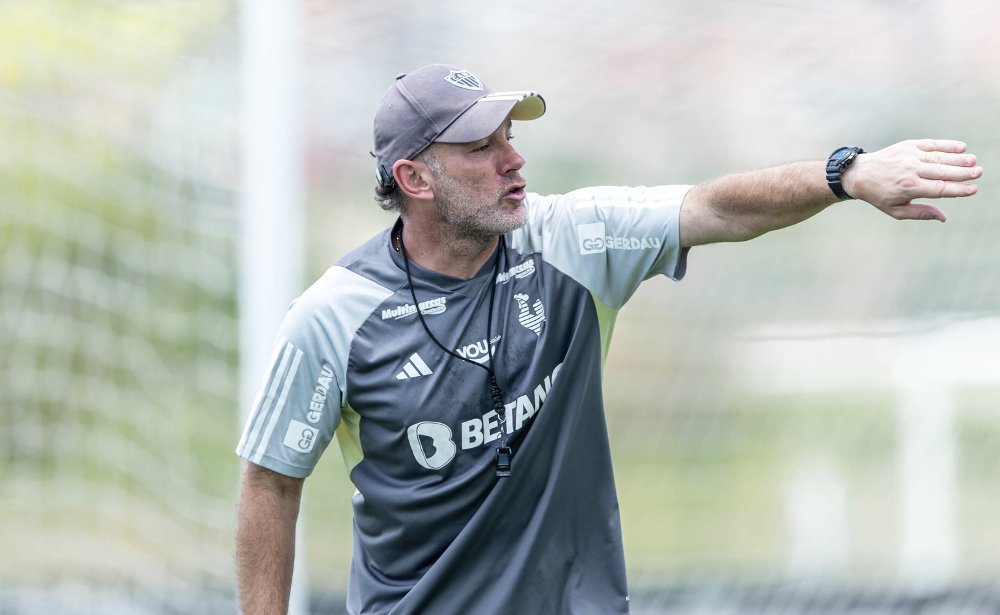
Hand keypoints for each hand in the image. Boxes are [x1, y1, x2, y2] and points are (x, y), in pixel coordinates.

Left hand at [843, 139, 982, 221]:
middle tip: (979, 173)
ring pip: (939, 157)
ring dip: (958, 159)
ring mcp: (910, 156)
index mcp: (909, 188)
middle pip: (942, 172)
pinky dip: (946, 145)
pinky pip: (931, 144)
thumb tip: (944, 217)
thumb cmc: (879, 195)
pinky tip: (961, 146)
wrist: (859, 174)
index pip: (940, 189)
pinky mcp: (908, 145)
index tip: (973, 189)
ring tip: (973, 161)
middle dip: (963, 173)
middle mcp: (911, 170)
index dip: (958, 190)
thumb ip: (920, 213)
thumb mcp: (896, 211)